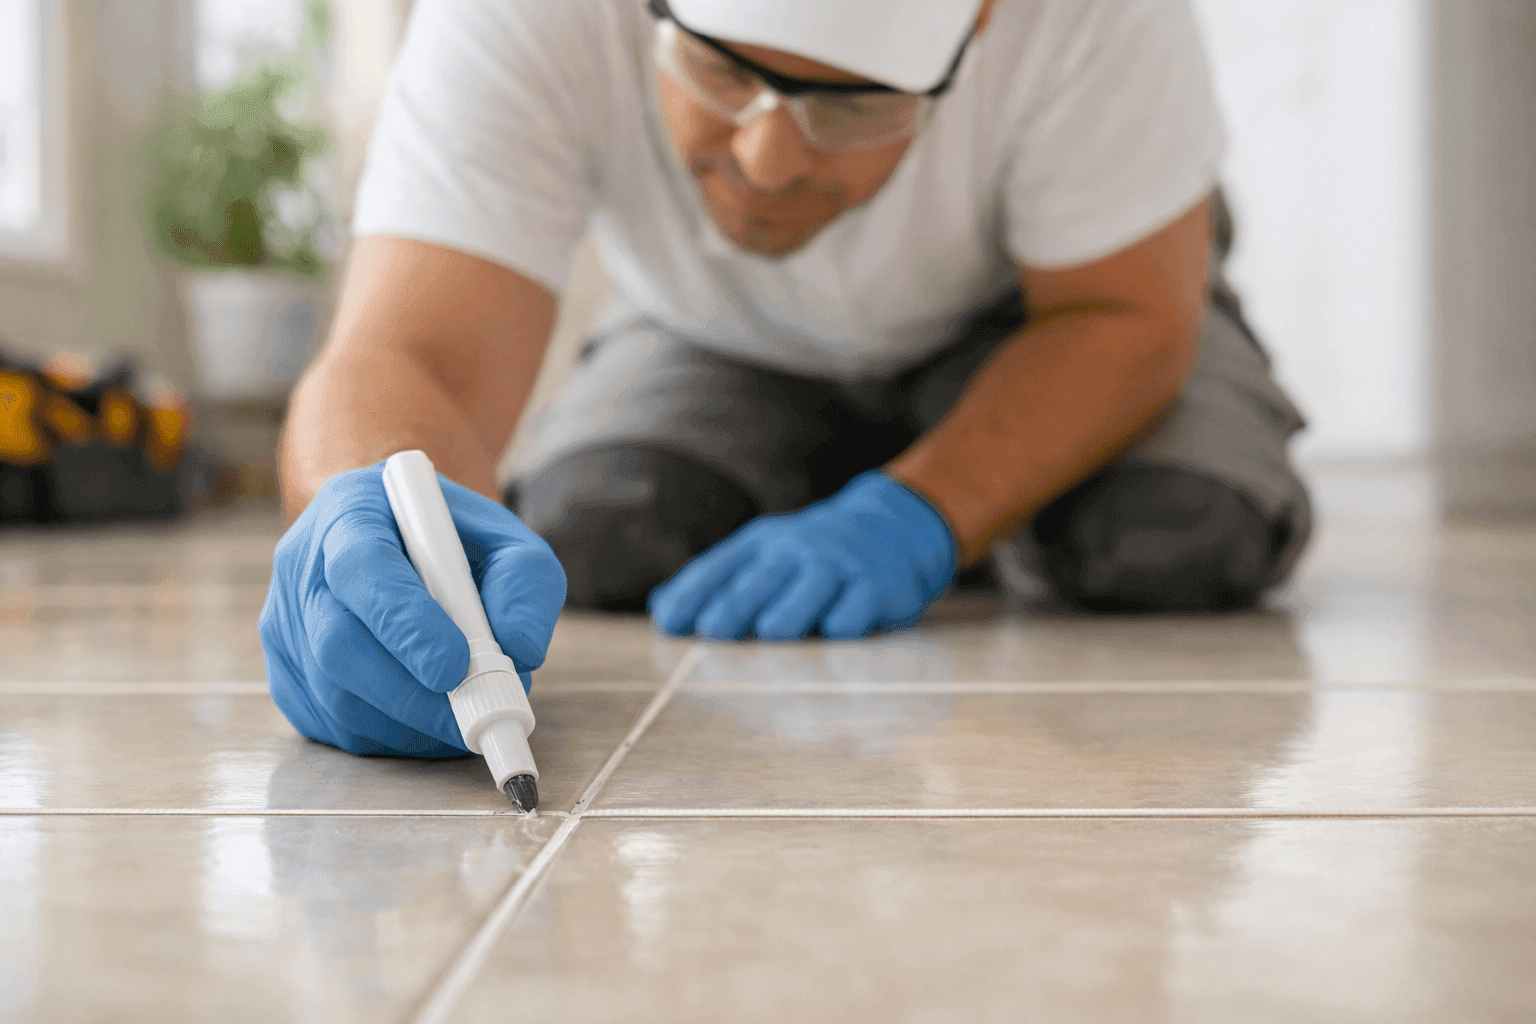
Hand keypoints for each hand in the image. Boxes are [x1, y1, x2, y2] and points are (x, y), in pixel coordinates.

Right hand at [260, 462, 565, 755]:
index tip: (457, 665)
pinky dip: (390, 736)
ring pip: (333, 696)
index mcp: (351, 512)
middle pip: (337, 643)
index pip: (361, 568)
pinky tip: (428, 719)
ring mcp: (286, 625)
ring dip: (408, 721)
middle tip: (475, 713)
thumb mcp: (507, 540)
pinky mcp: (286, 676)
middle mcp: (303, 566)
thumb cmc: (456, 543)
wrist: (403, 546)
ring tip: (464, 714)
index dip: (406, 624)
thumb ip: (525, 583)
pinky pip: (331, 726)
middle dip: (412, 692)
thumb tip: (520, 649)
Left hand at [649, 470, 956, 640]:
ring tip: (773, 631)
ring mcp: (836, 568)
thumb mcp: (766, 554)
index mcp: (762, 544)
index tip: (669, 623)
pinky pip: (851, 614)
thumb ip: (718, 580)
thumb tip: (660, 609)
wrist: (894, 528)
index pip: (718, 569)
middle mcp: (795, 552)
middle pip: (755, 584)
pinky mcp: (874, 588)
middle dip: (732, 609)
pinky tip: (835, 631)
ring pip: (804, 595)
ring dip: (784, 617)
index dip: (691, 596)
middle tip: (714, 631)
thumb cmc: (814, 555)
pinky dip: (840, 626)